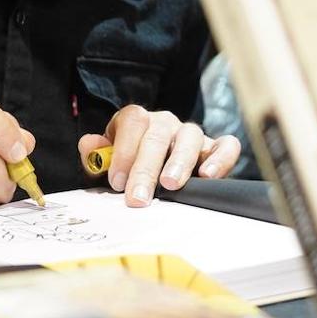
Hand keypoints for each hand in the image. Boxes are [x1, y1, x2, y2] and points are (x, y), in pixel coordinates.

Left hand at [79, 105, 239, 207]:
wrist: (157, 172)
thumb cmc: (131, 168)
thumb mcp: (108, 164)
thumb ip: (97, 156)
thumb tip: (89, 145)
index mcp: (138, 121)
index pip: (132, 120)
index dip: (124, 150)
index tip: (117, 181)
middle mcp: (165, 123)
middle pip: (158, 133)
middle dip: (146, 167)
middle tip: (138, 196)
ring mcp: (191, 134)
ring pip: (190, 135)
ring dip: (180, 160)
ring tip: (172, 183)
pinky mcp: (215, 148)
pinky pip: (226, 145)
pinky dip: (221, 158)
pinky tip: (208, 175)